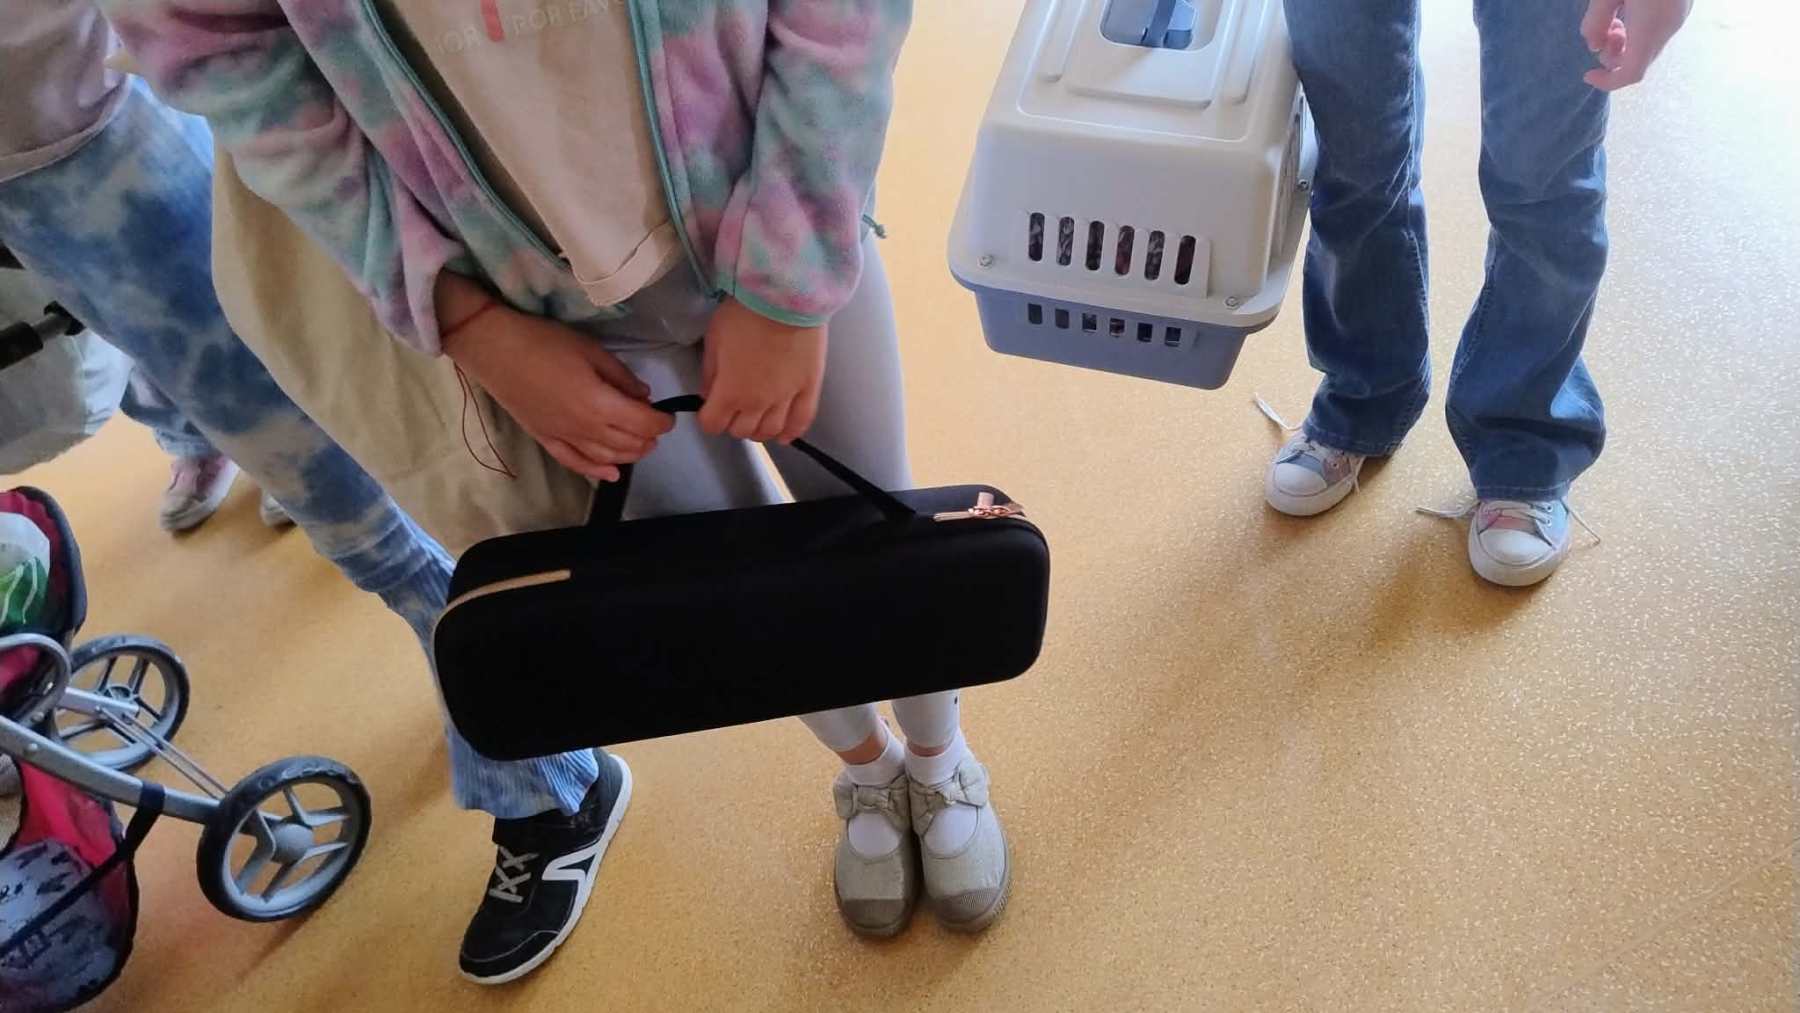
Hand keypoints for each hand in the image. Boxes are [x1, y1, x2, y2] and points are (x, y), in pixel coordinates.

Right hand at [438, 275, 672, 481]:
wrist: (495, 349)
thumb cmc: (545, 342)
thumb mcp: (592, 351)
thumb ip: (621, 377)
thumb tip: (643, 395)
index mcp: (600, 404)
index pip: (643, 423)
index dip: (661, 422)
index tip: (667, 416)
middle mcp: (585, 429)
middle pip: (628, 444)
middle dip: (648, 439)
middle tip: (656, 429)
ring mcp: (563, 438)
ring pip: (606, 458)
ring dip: (629, 455)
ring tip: (641, 446)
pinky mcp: (545, 439)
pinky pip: (575, 463)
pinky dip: (596, 471)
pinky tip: (611, 474)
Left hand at [697, 297, 825, 442]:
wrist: (784, 298)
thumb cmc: (743, 315)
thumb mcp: (714, 340)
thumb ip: (710, 373)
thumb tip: (708, 394)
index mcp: (730, 392)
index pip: (713, 425)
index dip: (708, 419)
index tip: (710, 409)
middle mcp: (757, 403)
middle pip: (741, 431)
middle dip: (732, 422)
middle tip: (733, 408)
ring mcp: (786, 398)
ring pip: (770, 431)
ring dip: (759, 430)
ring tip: (757, 418)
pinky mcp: (809, 389)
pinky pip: (802, 420)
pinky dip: (792, 432)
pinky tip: (784, 435)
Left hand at [1581, 0, 1691, 90]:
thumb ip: (1596, 20)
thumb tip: (1593, 46)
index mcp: (1649, 28)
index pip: (1631, 73)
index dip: (1607, 83)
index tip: (1587, 75)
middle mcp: (1669, 27)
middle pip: (1640, 61)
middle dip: (1614, 58)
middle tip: (1603, 34)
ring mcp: (1680, 17)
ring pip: (1651, 46)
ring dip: (1627, 42)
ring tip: (1615, 20)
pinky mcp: (1684, 6)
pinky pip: (1659, 32)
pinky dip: (1640, 31)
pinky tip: (1630, 9)